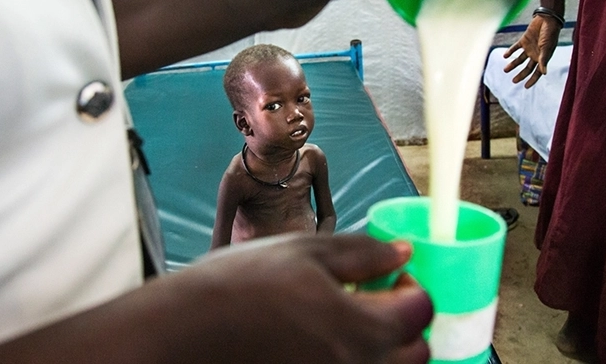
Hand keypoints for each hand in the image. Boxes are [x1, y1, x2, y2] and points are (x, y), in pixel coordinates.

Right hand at [0, 234, 429, 363]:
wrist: (185, 331)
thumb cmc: (239, 286)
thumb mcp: (304, 253)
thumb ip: (363, 253)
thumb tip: (403, 252)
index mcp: (360, 330)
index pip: (420, 312)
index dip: (412, 287)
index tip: (392, 275)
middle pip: (414, 354)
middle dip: (405, 322)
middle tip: (375, 298)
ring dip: (384, 346)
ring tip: (349, 320)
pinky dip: (354, 360)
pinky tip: (324, 338)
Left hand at [503, 14, 561, 87]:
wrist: (547, 19)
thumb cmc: (550, 33)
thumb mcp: (547, 48)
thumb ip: (544, 60)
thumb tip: (544, 73)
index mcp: (543, 57)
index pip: (537, 72)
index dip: (532, 80)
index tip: (526, 87)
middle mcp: (536, 54)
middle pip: (527, 68)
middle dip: (521, 75)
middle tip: (513, 81)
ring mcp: (529, 48)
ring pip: (519, 59)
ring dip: (513, 65)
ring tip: (505, 70)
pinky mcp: (524, 40)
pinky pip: (515, 48)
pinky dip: (510, 52)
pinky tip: (505, 56)